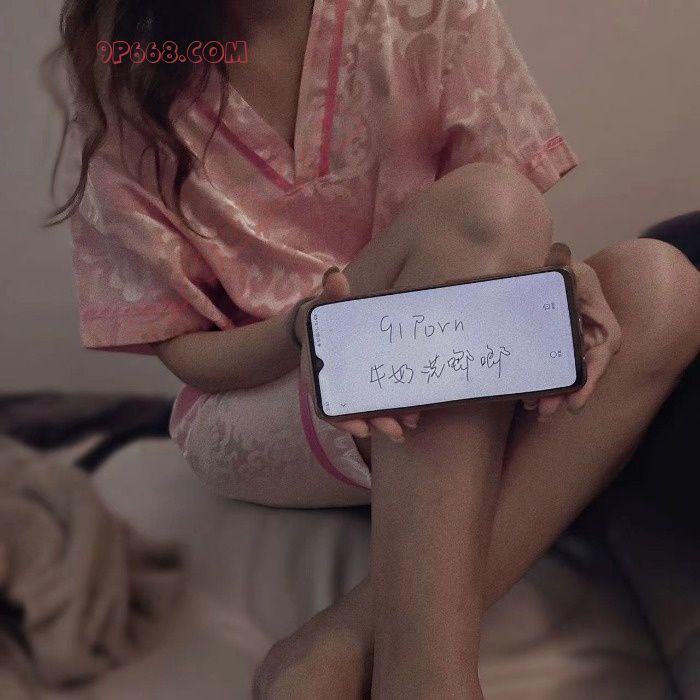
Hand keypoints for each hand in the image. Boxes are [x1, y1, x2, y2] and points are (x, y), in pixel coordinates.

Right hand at [296, 267, 419, 442]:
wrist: (329, 323)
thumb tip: (335, 277)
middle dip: (376, 422)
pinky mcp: (369, 387)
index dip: (342, 420)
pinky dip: (394, 414)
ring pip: (368, 413)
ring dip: (389, 421)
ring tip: (410, 427)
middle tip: (398, 430)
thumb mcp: (325, 304)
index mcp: (320, 373)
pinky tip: (413, 418)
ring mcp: (353, 390)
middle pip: (353, 413)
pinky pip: (378, 407)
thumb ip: (330, 293)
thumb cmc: (326, 315)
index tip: (362, 428)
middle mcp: (335, 387)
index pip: (325, 404)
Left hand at [523, 243, 621, 421]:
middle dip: (566, 393)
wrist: (537, 271)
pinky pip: (550, 369)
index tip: (575, 402)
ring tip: (536, 410)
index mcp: (597, 316)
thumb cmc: (557, 266)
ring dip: (552, 394)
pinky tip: (527, 399)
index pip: (602, 352)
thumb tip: (558, 255)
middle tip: (546, 412)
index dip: (591, 378)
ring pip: (565, 374)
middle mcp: (588, 333)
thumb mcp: (563, 262)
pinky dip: (541, 384)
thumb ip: (560, 261)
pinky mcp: (551, 348)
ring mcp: (570, 343)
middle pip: (582, 369)